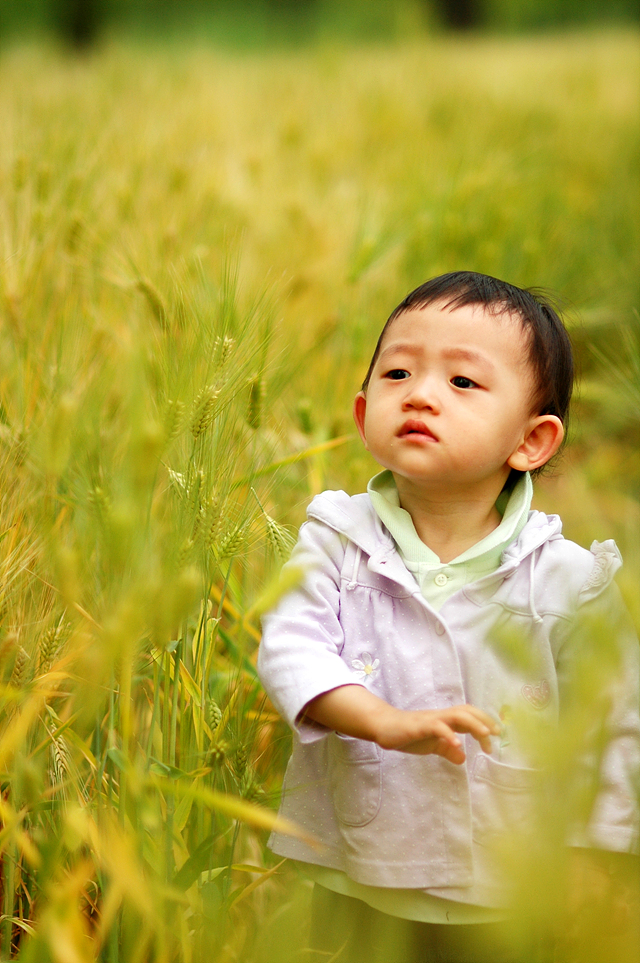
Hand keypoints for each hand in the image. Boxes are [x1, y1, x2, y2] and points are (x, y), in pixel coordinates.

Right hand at [374, 703, 499, 763]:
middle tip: (496, 735)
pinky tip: (457, 744)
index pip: (469, 717)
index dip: (484, 724)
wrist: (385, 727)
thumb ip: (447, 750)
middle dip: (484, 721)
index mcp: (446, 721)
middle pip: (467, 711)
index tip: (495, 738)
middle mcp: (441, 716)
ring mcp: (431, 719)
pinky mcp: (420, 725)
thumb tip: (463, 757)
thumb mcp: (432, 745)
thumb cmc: (409, 734)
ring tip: (485, 735)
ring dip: (473, 724)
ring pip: (457, 715)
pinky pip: (437, 727)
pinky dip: (449, 734)